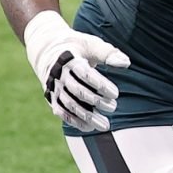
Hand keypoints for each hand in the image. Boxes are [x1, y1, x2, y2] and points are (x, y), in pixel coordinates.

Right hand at [23, 10, 129, 133]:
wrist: (46, 50)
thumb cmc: (76, 46)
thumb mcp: (91, 44)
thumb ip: (108, 53)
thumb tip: (126, 63)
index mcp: (68, 59)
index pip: (85, 74)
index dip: (100, 85)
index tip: (116, 94)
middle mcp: (58, 74)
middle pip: (78, 91)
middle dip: (96, 101)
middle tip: (113, 107)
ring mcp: (54, 87)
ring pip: (70, 104)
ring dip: (87, 116)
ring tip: (105, 125)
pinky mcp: (52, 97)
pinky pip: (62, 112)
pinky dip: (75, 121)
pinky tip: (90, 128)